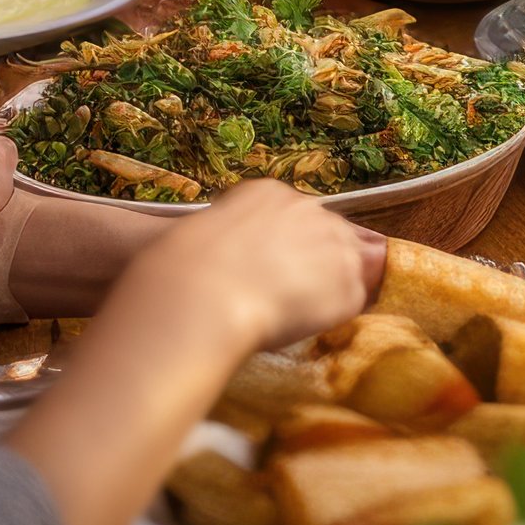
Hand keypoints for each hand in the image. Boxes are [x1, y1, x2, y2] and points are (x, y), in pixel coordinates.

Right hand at [5, 181, 387, 524]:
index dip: (287, 256)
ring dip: (326, 296)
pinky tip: (301, 329)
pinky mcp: (345, 276)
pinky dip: (333, 317)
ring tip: (286, 322)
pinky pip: (353, 298)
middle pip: (332, 237)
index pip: (295, 219)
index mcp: (262, 195)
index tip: (273, 280)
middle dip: (315, 271)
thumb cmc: (172, 278)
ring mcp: (330, 240)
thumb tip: (214, 284)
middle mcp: (303, 208)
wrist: (192, 294)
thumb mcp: (194, 250)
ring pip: (348, 267)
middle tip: (284, 307)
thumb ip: (220, 255)